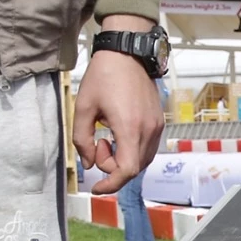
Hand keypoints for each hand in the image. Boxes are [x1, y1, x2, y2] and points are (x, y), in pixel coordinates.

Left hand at [74, 14, 164, 193]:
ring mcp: (157, 127)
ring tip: (106, 137)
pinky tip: (118, 133)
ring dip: (122, 159)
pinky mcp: (159, 122)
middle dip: (112, 166)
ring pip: (142, 160)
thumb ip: (81, 140)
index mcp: (129, 128)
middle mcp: (148, 130)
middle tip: (96, 143)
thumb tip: (88, 163)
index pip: (126, 170)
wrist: (128, 53)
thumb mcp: (83, 107)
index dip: (111, 184)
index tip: (96, 187)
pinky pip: (147, 148)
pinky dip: (131, 150)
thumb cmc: (104, 76)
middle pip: (133, 168)